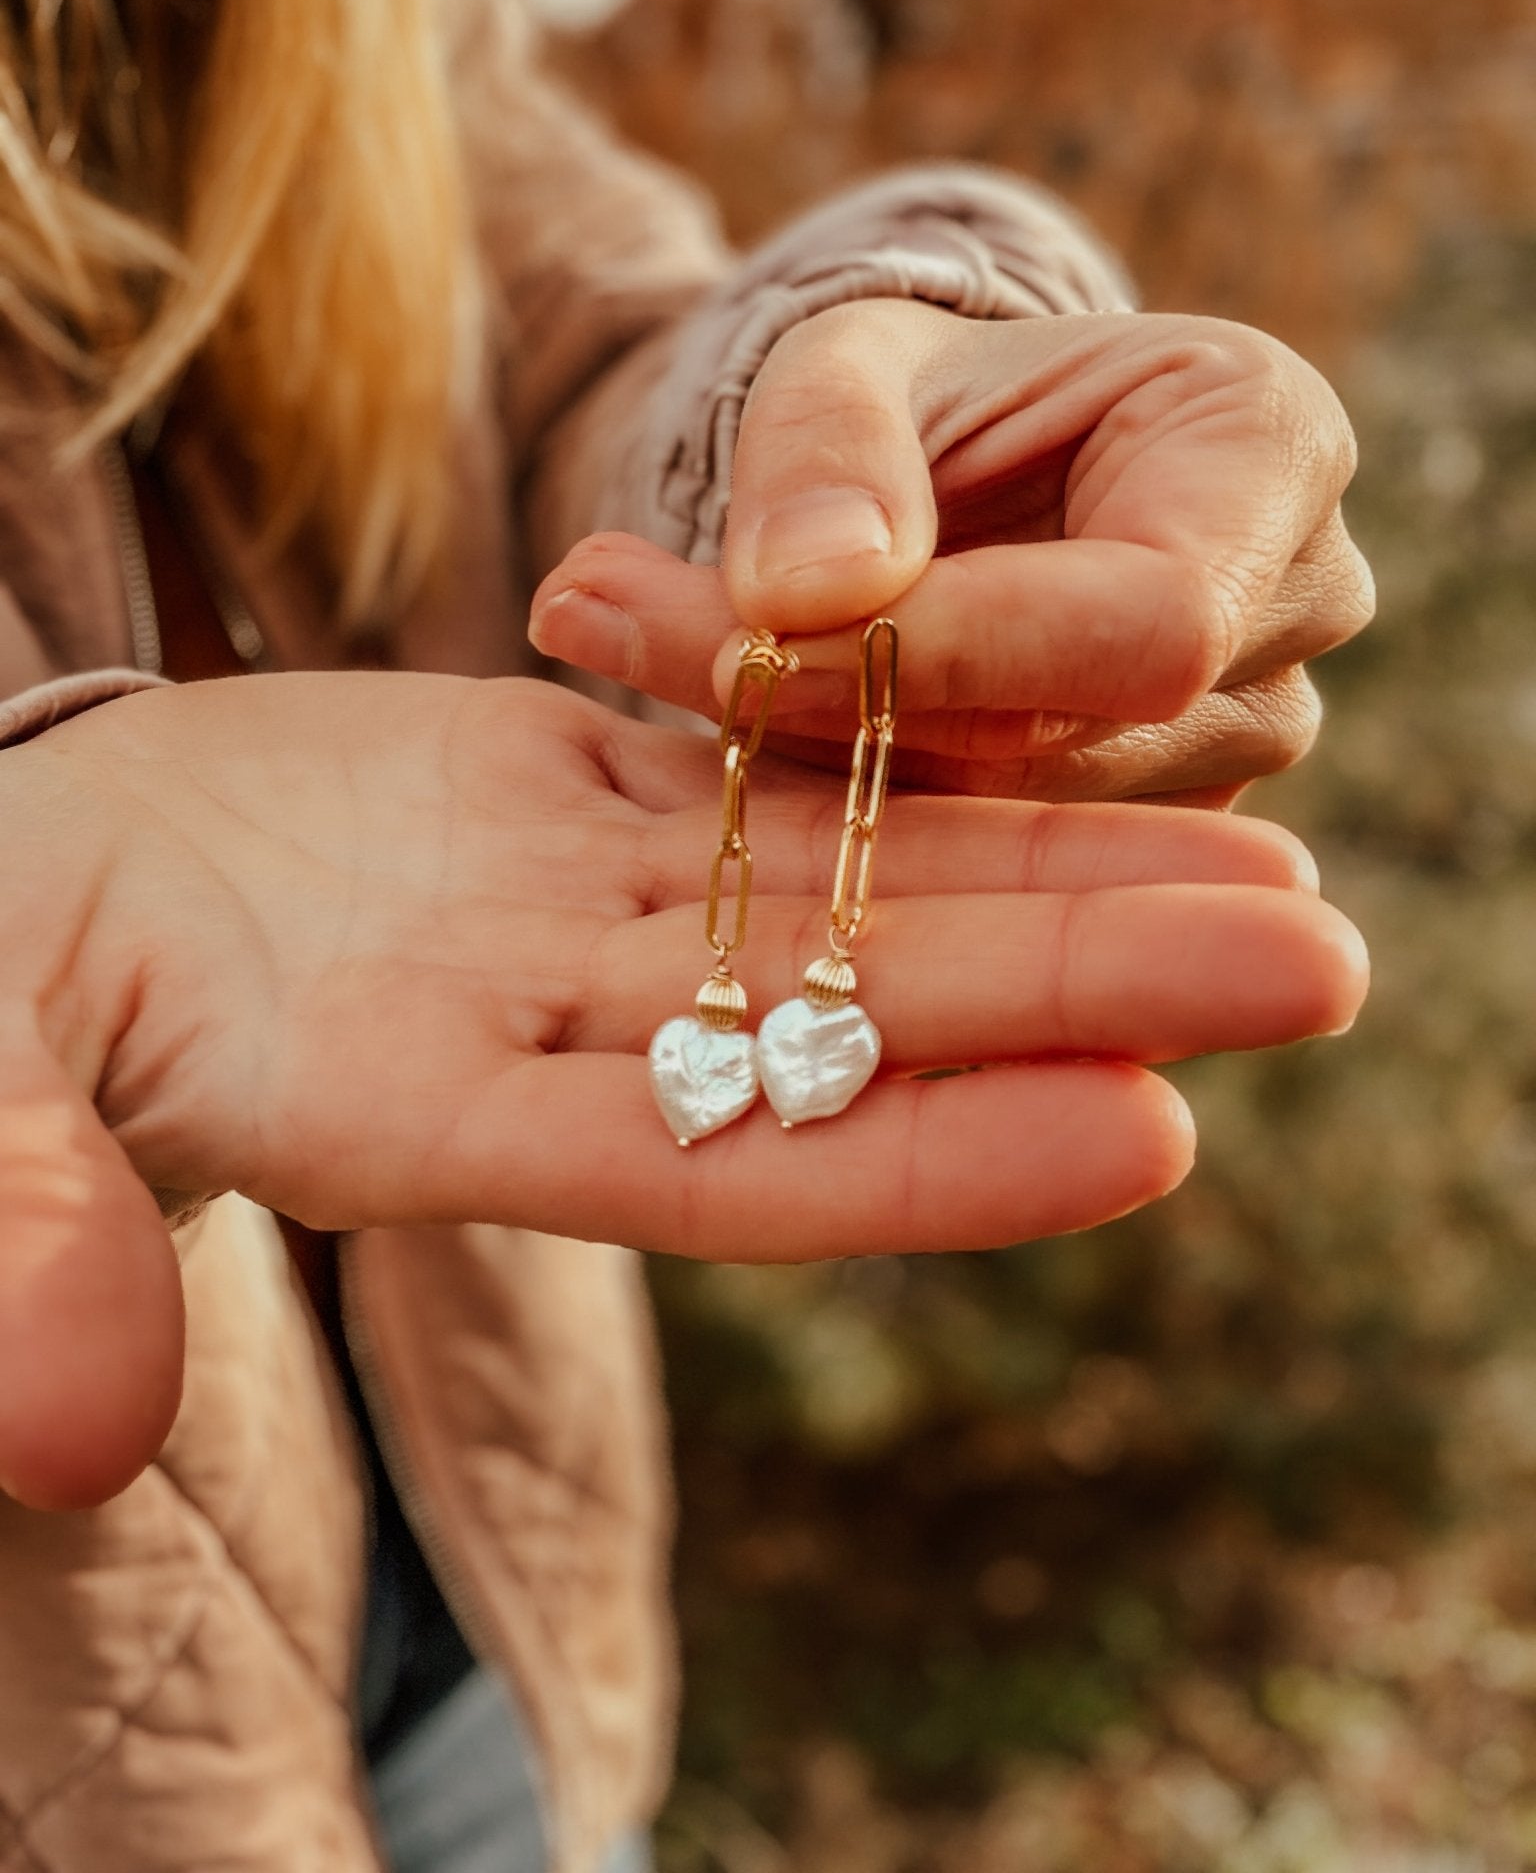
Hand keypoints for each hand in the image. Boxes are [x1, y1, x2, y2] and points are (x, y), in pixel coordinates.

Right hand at [0, 671, 1364, 1505]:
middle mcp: (541, 1022)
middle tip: (1316, 957)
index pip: (712, 1163)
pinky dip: (891, 740)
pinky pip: (748, 757)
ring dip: (1045, 860)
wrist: (17, 889)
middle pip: (846, 1009)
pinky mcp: (554, 778)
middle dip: (1079, 981)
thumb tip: (59, 1429)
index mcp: (415, 1121)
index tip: (1149, 1138)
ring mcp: (565, 894)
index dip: (923, 1158)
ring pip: (836, 876)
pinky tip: (1058, 718)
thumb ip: (26, 1247)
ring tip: (1263, 853)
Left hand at [529, 301, 1373, 802]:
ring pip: (1015, 813)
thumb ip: (831, 450)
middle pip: (1073, 729)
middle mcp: (1284, 616)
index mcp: (1269, 455)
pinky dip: (841, 800)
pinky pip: (987, 853)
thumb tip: (807, 591)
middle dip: (840, 705)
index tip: (752, 641)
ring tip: (625, 634)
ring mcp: (1229, 736)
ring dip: (812, 756)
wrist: (962, 466)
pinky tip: (723, 723)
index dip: (959, 652)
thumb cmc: (929, 395)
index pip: (1146, 617)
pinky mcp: (1139, 824)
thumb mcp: (855, 361)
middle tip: (600, 617)